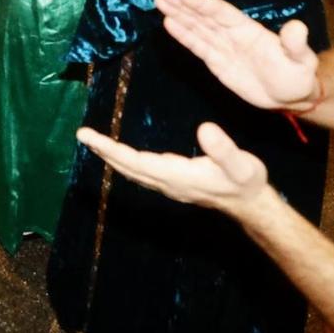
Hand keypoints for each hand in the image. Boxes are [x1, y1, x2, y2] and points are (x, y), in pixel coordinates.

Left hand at [76, 121, 271, 216]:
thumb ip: (223, 149)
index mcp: (175, 176)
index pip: (134, 161)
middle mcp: (167, 182)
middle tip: (82, 135)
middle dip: (103, 151)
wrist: (251, 203)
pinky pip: (142, 171)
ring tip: (94, 142)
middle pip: (127, 167)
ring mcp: (169, 184)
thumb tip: (204, 129)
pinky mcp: (174, 182)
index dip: (110, 149)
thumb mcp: (240, 164)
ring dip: (112, 156)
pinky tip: (121, 154)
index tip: (89, 137)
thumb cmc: (246, 182)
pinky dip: (126, 161)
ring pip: (133, 171)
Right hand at [153, 0, 319, 110]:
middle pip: (204, 16)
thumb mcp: (300, 60)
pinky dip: (183, 35)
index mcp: (248, 30)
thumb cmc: (299, 76)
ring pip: (197, 28)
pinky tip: (169, 23)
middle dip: (183, 4)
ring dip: (178, 14)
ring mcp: (224, 47)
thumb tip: (297, 27)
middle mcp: (233, 34)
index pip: (221, 13)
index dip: (202, 3)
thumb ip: (294, 44)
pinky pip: (198, 46)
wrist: (292, 96)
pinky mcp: (217, 62)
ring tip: (159, 0)